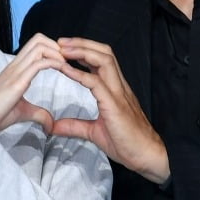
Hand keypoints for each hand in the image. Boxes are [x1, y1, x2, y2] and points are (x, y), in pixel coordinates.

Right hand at [0, 33, 64, 132]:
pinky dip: (54, 63)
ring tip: (66, 66)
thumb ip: (39, 114)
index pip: (35, 45)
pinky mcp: (16, 82)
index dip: (52, 48)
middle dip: (57, 46)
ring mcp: (15, 72)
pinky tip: (62, 71)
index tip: (64, 62)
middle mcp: (15, 65)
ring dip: (57, 53)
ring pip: (39, 46)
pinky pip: (39, 64)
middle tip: (67, 62)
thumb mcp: (23, 112)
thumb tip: (51, 124)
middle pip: (38, 39)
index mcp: (15, 68)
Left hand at [54, 37, 169, 183]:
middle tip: (60, 42)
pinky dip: (80, 74)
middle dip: (82, 43)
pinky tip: (65, 69)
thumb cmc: (126, 143)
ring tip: (63, 49)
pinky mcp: (115, 106)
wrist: (147, 157)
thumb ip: (74, 125)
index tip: (64, 48)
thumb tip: (53, 126)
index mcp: (115, 90)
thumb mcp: (93, 132)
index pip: (102, 60)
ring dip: (82, 52)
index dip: (84, 50)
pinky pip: (97, 83)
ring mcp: (119, 94)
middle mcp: (119, 87)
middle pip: (104, 53)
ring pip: (104, 61)